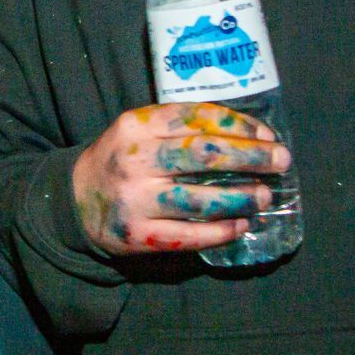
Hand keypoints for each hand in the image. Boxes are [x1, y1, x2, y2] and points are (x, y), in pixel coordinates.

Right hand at [69, 102, 289, 255]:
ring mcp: (135, 200)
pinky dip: (221, 231)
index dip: (238, 126)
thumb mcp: (139, 130)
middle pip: (204, 155)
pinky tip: (240, 224)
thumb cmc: (120, 160)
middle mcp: (135, 160)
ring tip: (264, 196)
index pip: (197, 119)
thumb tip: (250, 135)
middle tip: (281, 161)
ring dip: (241, 197)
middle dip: (251, 157)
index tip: (267, 135)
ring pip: (201, 199)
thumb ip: (182, 126)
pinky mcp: (138, 235)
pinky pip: (189, 235)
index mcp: (137, 125)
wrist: (73, 200)